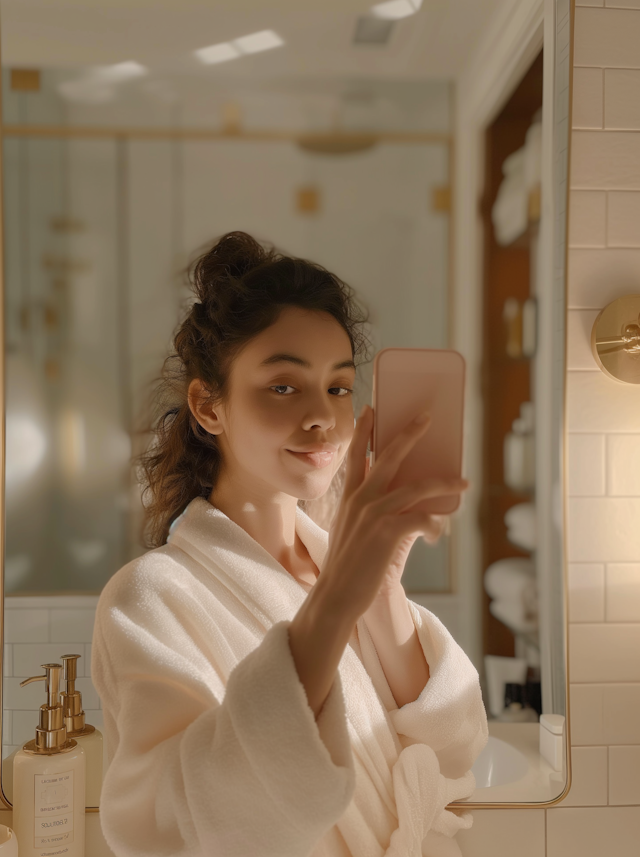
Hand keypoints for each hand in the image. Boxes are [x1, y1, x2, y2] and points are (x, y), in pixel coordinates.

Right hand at [317, 404, 466, 623]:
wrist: (337, 595)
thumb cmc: (347, 566)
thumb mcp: (348, 529)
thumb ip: (364, 509)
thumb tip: (395, 498)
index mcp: (349, 497)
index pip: (355, 454)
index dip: (363, 430)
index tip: (372, 409)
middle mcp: (360, 499)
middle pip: (389, 456)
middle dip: (410, 434)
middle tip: (426, 417)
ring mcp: (374, 513)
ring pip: (416, 487)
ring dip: (444, 483)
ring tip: (463, 481)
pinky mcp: (388, 532)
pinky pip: (423, 518)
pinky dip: (435, 524)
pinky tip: (438, 533)